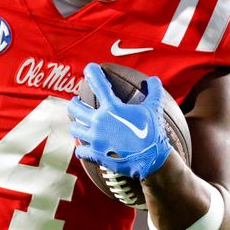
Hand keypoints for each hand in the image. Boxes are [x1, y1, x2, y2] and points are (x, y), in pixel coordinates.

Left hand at [68, 63, 172, 179]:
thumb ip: (154, 92)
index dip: (92, 72)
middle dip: (74, 103)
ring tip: (79, 124)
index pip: (98, 84)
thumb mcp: (155, 109)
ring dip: (76, 125)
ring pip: (74, 128)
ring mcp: (95, 139)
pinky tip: (84, 148)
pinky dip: (81, 149)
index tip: (89, 68)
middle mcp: (99, 121)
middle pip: (75, 107)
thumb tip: (154, 79)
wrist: (151, 160)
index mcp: (112, 108)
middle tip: (77, 102)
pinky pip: (80, 150)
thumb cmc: (153, 133)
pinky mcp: (95, 154)